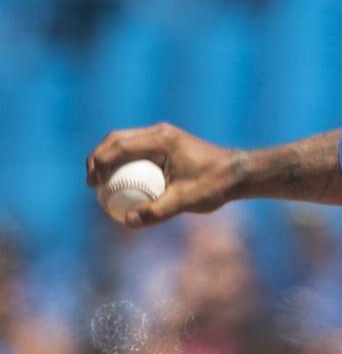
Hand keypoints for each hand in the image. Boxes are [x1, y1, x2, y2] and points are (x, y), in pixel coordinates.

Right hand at [86, 123, 241, 226]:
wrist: (238, 174)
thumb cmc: (215, 185)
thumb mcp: (186, 201)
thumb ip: (157, 211)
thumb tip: (127, 221)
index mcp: (161, 139)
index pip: (118, 146)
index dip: (98, 163)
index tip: (93, 186)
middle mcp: (159, 132)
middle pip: (115, 139)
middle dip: (96, 159)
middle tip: (90, 184)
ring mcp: (162, 136)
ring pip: (123, 142)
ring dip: (107, 159)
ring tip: (99, 184)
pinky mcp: (165, 144)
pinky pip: (136, 150)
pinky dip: (122, 162)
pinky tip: (120, 183)